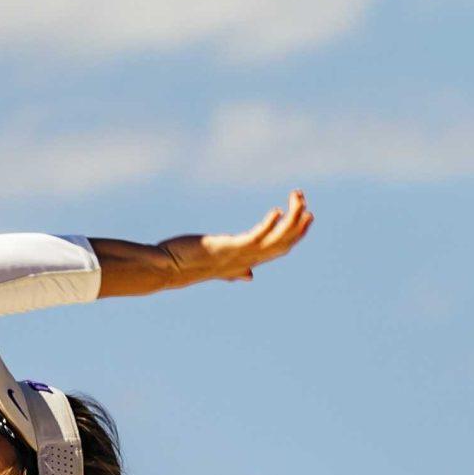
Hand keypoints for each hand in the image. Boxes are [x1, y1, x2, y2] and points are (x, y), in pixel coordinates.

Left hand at [166, 189, 313, 285]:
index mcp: (246, 263)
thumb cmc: (187, 265)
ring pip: (276, 241)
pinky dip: (268, 225)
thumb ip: (235, 271)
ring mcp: (238, 256)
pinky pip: (255, 238)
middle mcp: (246, 261)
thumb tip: (250, 276)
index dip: (296, 235)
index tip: (307, 217)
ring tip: (298, 198)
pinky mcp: (228, 248)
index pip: (279, 250)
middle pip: (283, 245)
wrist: (165, 270)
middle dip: (299, 226)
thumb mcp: (218, 267)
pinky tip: (277, 210)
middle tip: (307, 206)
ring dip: (291, 221)